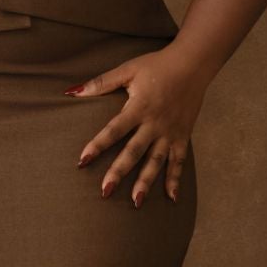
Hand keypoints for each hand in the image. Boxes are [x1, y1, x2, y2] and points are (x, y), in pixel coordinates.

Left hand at [65, 46, 209, 205]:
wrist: (193, 63)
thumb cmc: (157, 65)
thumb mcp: (128, 70)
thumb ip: (101, 83)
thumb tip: (72, 91)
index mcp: (138, 107)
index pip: (114, 130)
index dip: (97, 145)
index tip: (82, 161)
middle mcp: (154, 123)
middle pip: (134, 151)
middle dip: (119, 172)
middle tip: (105, 192)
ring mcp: (170, 132)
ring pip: (156, 161)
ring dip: (146, 182)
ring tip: (135, 202)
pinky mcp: (183, 136)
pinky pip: (179, 161)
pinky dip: (175, 179)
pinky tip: (171, 198)